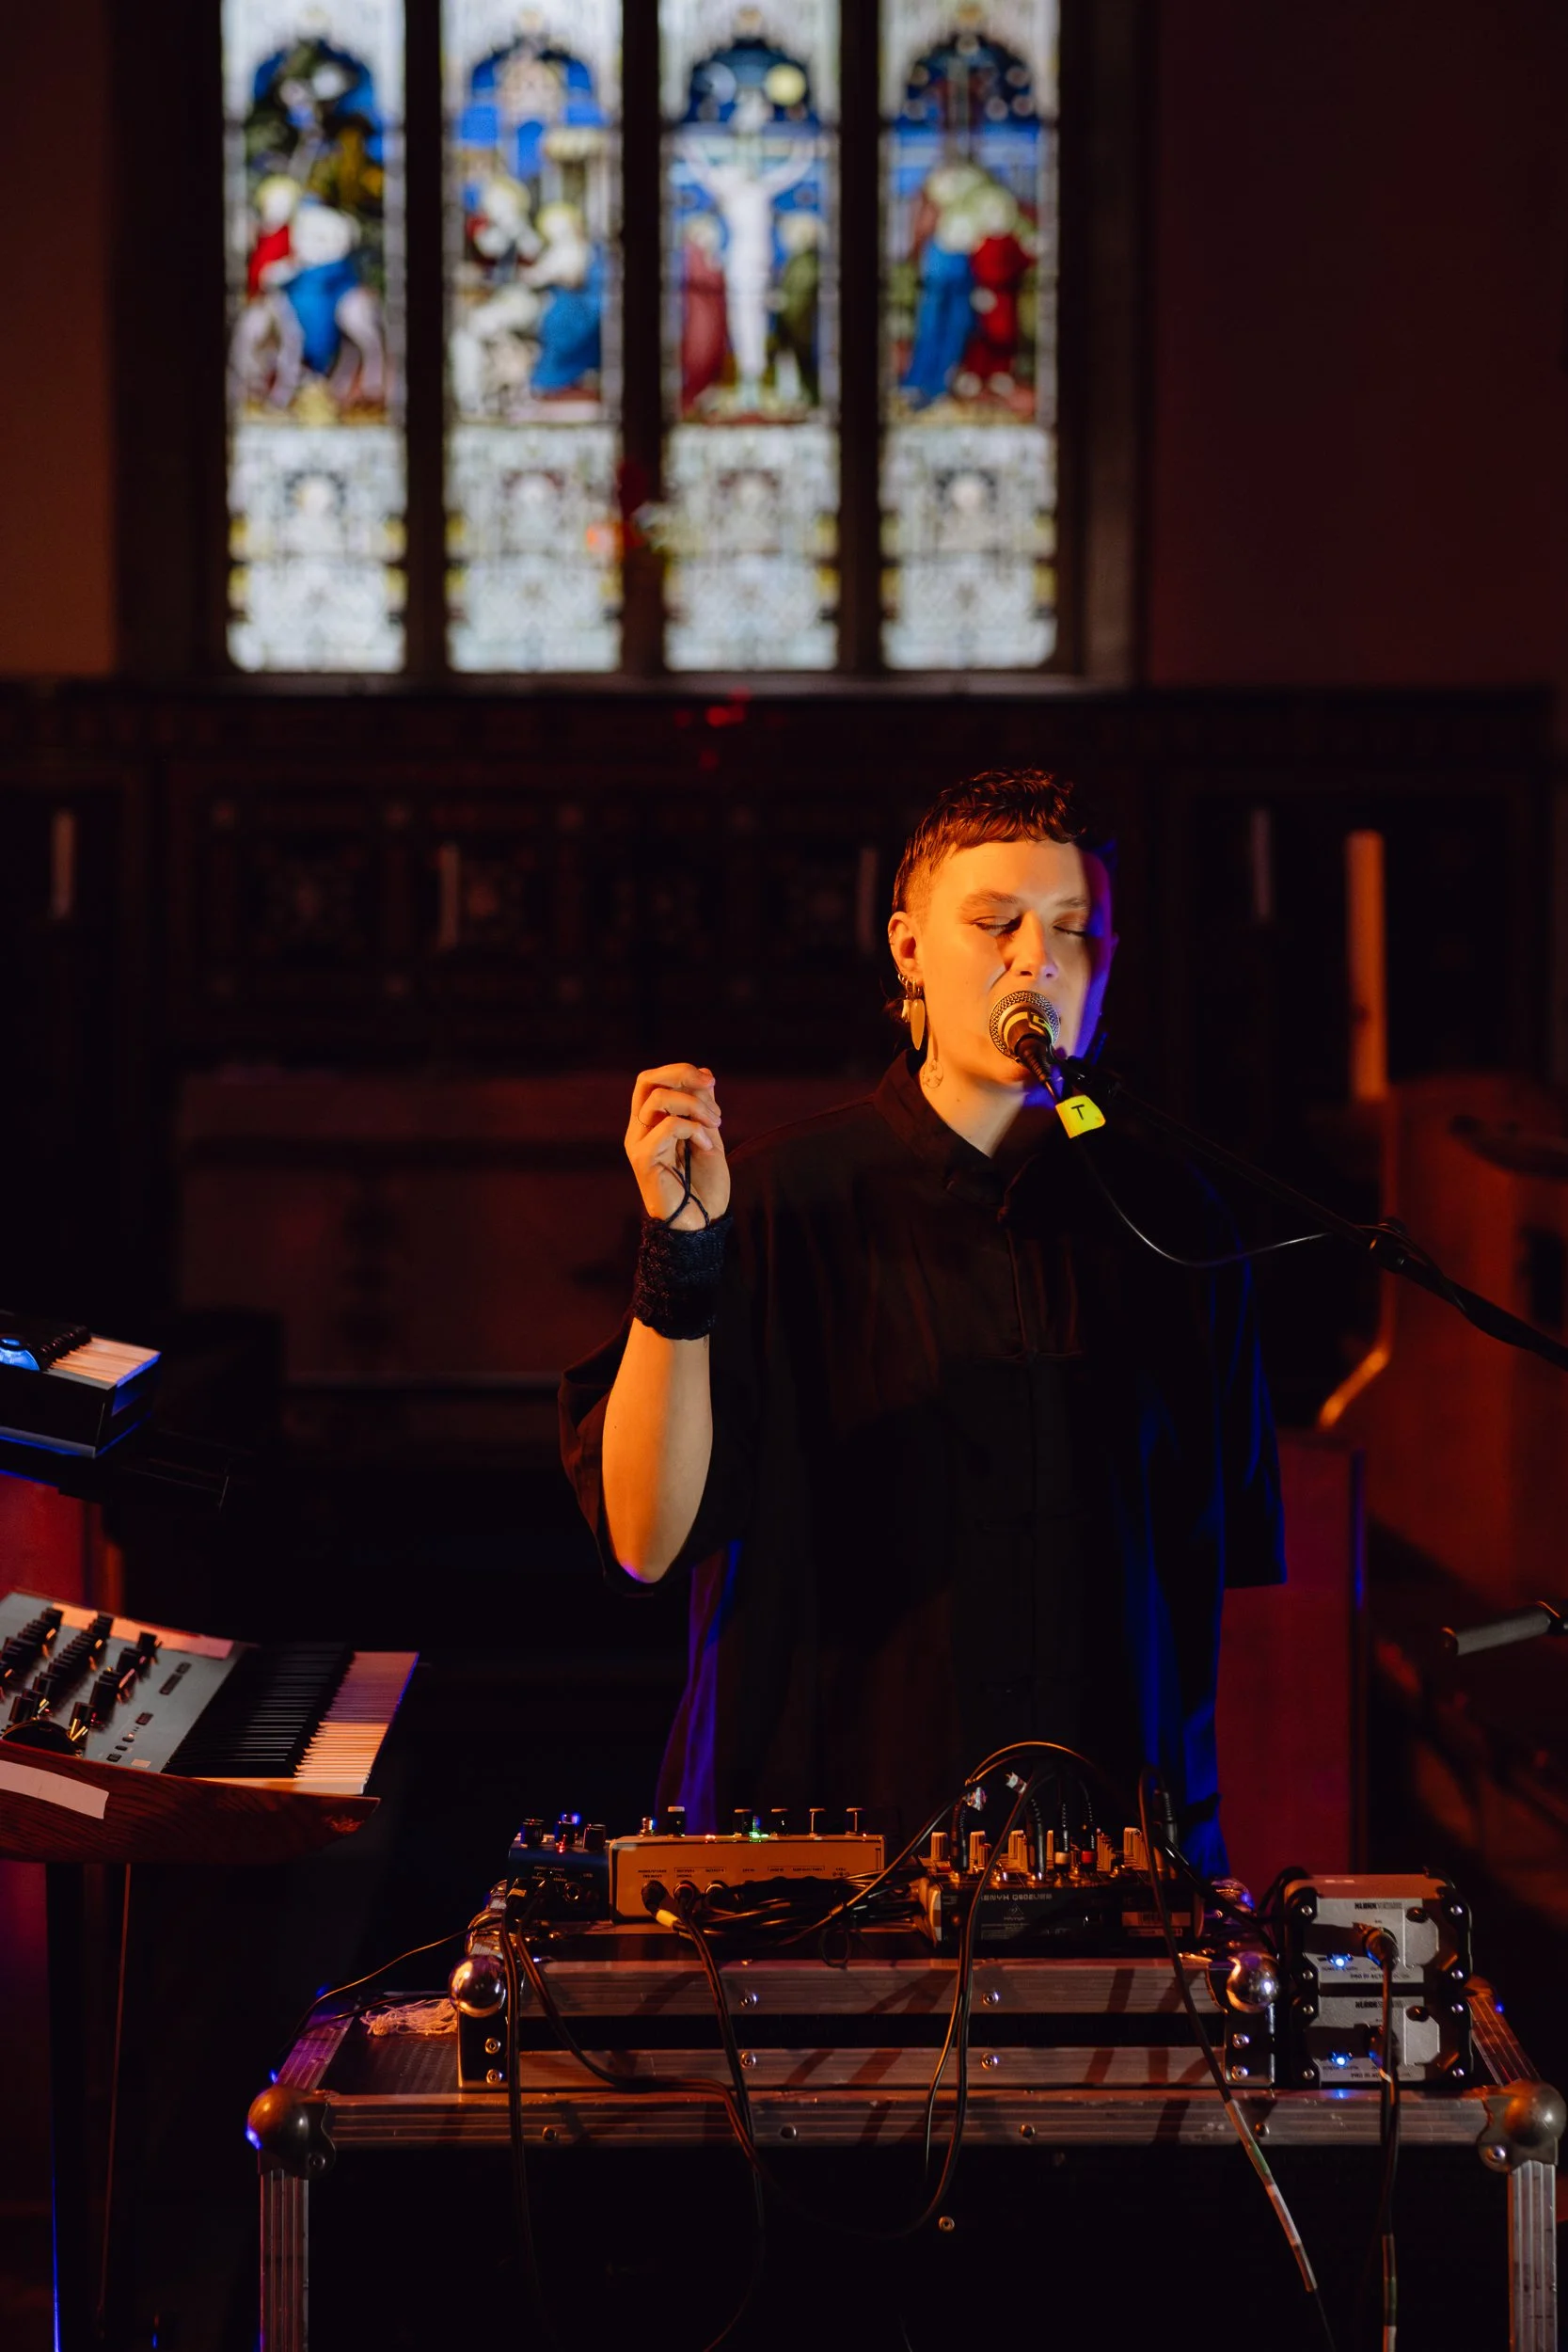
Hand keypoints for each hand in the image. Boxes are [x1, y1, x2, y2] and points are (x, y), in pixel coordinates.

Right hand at [625, 1063, 729, 1230]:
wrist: (702, 1222)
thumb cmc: (704, 1184)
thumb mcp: (709, 1135)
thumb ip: (703, 1107)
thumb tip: (705, 1073)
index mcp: (652, 1122)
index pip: (653, 1079)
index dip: (680, 1071)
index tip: (710, 1082)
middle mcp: (639, 1129)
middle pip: (646, 1080)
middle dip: (681, 1074)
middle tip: (709, 1085)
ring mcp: (638, 1144)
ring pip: (657, 1099)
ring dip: (695, 1105)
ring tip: (715, 1124)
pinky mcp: (643, 1159)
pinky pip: (667, 1127)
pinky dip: (694, 1129)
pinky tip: (706, 1146)